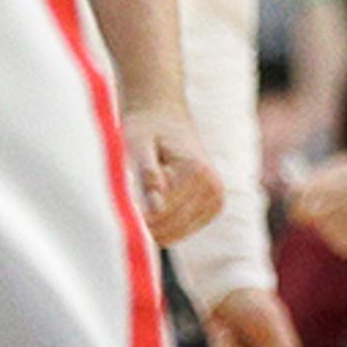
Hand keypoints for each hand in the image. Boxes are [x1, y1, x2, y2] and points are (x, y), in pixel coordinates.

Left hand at [129, 95, 219, 250]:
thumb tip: (155, 209)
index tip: (129, 186)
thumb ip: (148, 177)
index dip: (135, 208)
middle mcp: (214, 187)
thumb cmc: (146, 127)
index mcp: (198, 171)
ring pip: (174, 233)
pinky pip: (180, 232)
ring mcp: (216, 199)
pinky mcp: (213, 206)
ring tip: (149, 190)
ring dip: (154, 219)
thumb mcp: (138, 145)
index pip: (160, 215)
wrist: (162, 113)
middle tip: (137, 187)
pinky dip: (163, 222)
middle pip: (168, 227)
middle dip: (145, 216)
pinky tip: (158, 198)